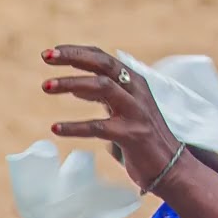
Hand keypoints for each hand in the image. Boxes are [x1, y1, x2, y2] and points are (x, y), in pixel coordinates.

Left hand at [42, 45, 184, 193]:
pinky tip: (56, 128)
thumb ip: (106, 95)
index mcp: (134, 82)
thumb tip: (75, 87)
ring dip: (72, 83)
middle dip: (74, 57)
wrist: (171, 166)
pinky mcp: (131, 134)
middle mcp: (136, 91)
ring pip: (103, 86)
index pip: (103, 58)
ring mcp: (135, 111)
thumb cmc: (144, 136)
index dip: (77, 52)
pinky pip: (99, 126)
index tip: (51, 53)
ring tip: (46, 86)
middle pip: (104, 64)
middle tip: (46, 56)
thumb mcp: (126, 107)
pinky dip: (76, 126)